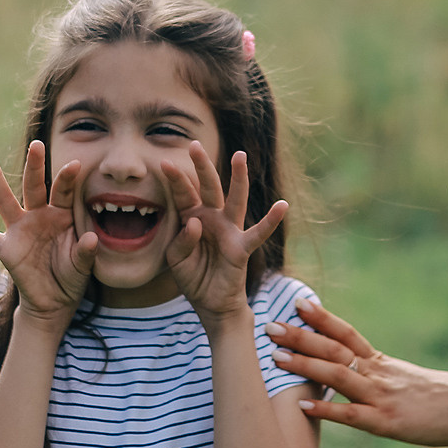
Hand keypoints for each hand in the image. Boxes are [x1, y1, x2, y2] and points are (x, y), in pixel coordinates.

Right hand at [0, 142, 97, 321]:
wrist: (55, 301)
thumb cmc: (71, 276)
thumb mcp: (83, 265)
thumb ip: (86, 252)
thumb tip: (91, 239)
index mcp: (61, 215)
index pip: (63, 192)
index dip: (67, 179)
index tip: (74, 165)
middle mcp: (38, 216)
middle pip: (34, 186)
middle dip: (35, 166)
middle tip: (37, 144)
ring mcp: (19, 230)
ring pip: (5, 200)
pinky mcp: (5, 248)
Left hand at [164, 143, 286, 322]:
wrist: (210, 303)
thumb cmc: (193, 276)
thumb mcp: (175, 259)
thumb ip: (181, 240)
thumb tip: (195, 222)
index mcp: (193, 217)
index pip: (183, 194)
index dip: (174, 180)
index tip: (164, 164)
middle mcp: (212, 218)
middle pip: (208, 187)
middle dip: (201, 166)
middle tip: (193, 144)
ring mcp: (229, 230)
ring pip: (235, 199)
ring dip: (238, 178)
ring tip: (240, 156)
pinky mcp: (241, 247)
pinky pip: (258, 232)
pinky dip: (271, 220)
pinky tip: (282, 205)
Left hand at [269, 300, 447, 445]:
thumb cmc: (444, 397)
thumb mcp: (408, 379)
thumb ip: (382, 374)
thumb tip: (360, 371)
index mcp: (383, 363)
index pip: (347, 333)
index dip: (321, 318)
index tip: (297, 303)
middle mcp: (379, 374)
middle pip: (334, 349)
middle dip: (300, 337)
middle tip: (269, 325)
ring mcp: (381, 397)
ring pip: (337, 376)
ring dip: (304, 366)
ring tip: (275, 358)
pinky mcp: (387, 423)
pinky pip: (351, 416)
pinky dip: (325, 411)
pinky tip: (302, 408)